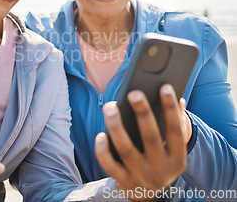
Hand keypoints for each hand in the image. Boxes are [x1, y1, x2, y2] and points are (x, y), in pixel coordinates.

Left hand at [95, 84, 186, 200]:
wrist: (148, 195)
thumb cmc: (159, 160)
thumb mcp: (172, 148)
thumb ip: (175, 125)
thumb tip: (178, 100)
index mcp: (177, 159)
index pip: (176, 131)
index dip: (171, 109)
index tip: (164, 87)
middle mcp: (160, 169)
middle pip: (151, 138)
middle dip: (143, 113)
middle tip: (134, 93)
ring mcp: (140, 176)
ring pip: (126, 150)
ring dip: (117, 127)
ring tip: (110, 107)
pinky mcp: (123, 181)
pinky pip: (110, 165)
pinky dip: (104, 151)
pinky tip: (100, 134)